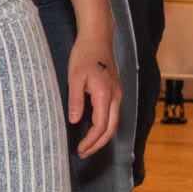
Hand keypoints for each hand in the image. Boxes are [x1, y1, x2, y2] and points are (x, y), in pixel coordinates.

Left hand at [67, 30, 122, 156]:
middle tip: (83, 153)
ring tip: (87, 146)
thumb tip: (76, 121)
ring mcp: (118, 94)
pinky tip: (93, 130)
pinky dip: (105, 127)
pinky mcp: (116, 91)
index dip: (91, 140)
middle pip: (111, 129)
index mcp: (105, 94)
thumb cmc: (84, 55)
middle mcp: (116, 96)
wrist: (98, 38)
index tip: (80, 149)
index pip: (101, 125)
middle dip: (98, 144)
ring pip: (114, 123)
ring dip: (102, 137)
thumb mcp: (75, 78)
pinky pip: (113, 115)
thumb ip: (76, 100)